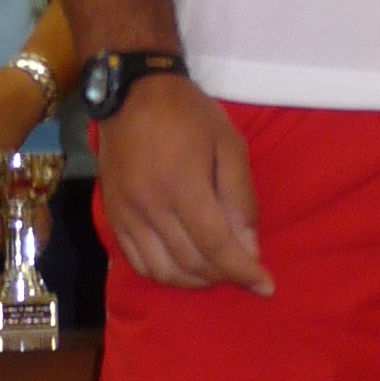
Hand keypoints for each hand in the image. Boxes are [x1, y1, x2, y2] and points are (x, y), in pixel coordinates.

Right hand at [96, 73, 271, 291]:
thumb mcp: (229, 144)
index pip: (216, 245)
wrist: (131, 94)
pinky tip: (185, 267)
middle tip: (245, 272)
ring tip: (218, 272)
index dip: (243, 271)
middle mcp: (149, 206)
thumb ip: (240, 198)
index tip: (266, 286)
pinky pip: (138, 262)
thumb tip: (249, 249)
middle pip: (191, 263)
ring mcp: (126, 214)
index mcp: (182, 185)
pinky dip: (165, 274)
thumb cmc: (188, 115)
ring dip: (195, 281)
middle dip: (224, 276)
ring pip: (162, 271)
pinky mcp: (113, 216)